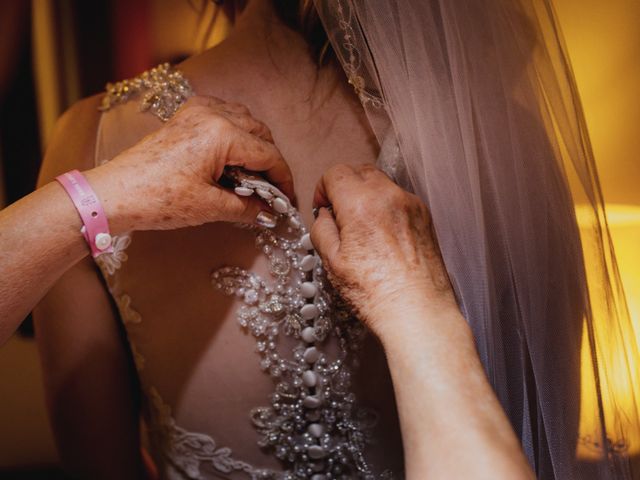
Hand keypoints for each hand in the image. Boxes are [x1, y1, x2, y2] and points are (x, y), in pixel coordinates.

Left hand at [86, 95, 293, 232]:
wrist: (115, 195)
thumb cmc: (159, 199)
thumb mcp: (210, 207)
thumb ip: (247, 207)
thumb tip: (269, 213)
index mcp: (222, 134)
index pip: (268, 154)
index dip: (283, 179)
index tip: (287, 199)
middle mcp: (212, 115)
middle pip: (260, 133)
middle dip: (270, 162)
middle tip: (271, 191)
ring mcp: (196, 112)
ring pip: (244, 120)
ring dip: (254, 144)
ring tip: (251, 175)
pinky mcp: (184, 117)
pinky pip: (222, 114)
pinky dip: (234, 130)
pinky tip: (230, 154)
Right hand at [311, 164, 456, 337]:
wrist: (418, 313)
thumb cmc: (375, 293)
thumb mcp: (332, 262)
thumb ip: (322, 229)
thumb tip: (325, 216)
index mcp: (361, 204)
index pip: (336, 173)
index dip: (323, 189)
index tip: (323, 209)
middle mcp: (389, 196)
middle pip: (360, 171)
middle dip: (344, 187)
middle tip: (339, 215)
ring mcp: (411, 205)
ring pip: (381, 183)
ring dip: (366, 195)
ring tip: (362, 228)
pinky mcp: (425, 217)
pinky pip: (399, 199)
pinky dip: (386, 207)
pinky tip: (382, 236)